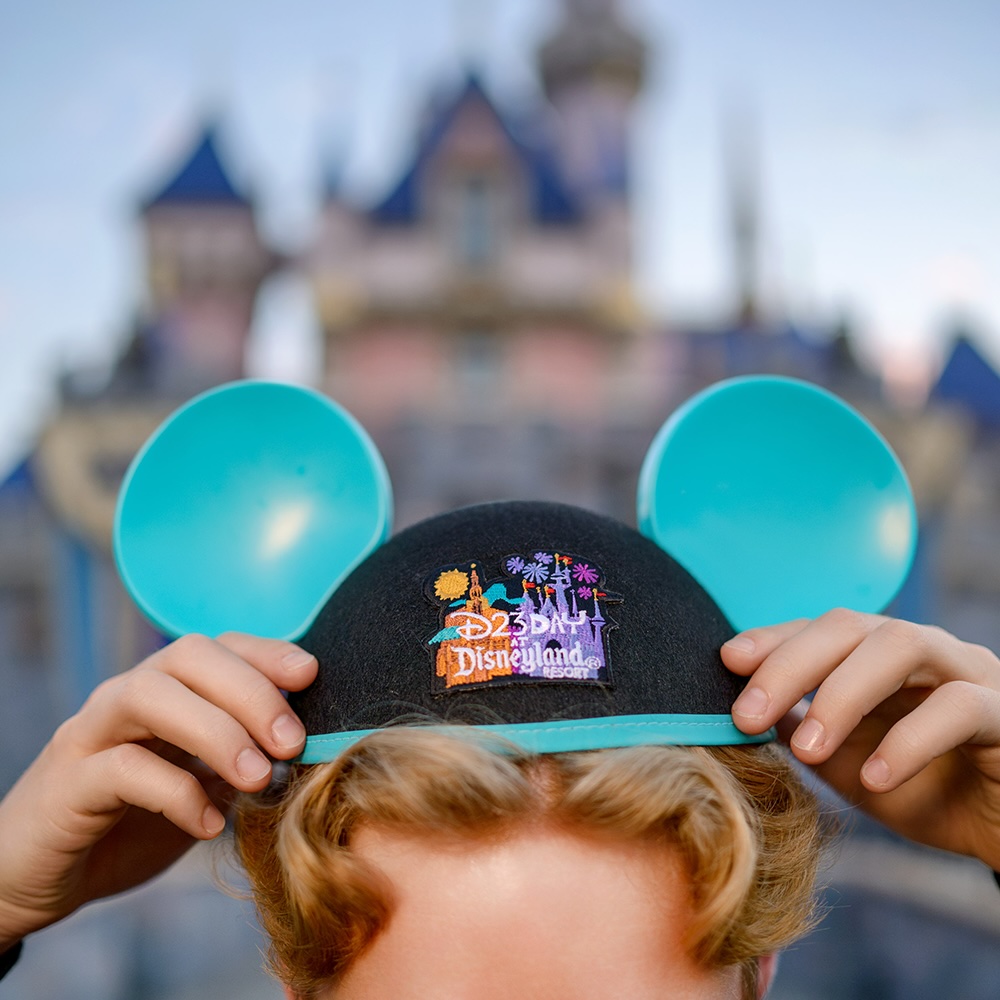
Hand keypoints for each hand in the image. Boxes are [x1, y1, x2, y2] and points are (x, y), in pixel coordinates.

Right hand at [0, 633, 316, 949]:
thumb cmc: (135, 823)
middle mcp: (127, 697)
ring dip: (214, 730)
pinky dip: (174, 792)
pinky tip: (207, 825)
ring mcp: (91, 735)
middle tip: (291, 741)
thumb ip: (244, 760)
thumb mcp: (203, 786)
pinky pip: (119, 769)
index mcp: (168, 690)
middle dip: (249, 690)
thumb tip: (308, 748)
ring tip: (257, 776)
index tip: (312, 675)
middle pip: (189, 656)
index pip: (220, 647)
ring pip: (148, 695)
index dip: (267, 652)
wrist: (46, 876)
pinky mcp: (66, 785)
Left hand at [723, 611, 999, 869]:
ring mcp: (969, 673)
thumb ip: (804, 732)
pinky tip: (876, 779)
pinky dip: (910, 740)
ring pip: (903, 645)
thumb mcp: (849, 765)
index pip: (819, 629)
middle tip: (746, 716)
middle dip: (789, 664)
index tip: (726, 661)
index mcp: (879, 656)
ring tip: (807, 750)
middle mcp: (923, 651)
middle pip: (850, 626)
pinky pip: (960, 707)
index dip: (772, 639)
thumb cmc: (925, 790)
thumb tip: (743, 712)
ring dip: (843, 693)